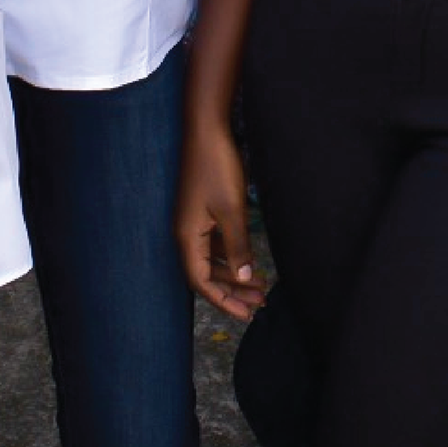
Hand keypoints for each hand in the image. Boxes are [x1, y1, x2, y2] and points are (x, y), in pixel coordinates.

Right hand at [176, 115, 267, 320]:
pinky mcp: (202, 211)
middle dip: (233, 291)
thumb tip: (244, 277)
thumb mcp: (232, 211)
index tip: (246, 314)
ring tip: (261, 287)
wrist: (206, 131)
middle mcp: (186, 234)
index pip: (201, 282)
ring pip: (212, 259)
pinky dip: (232, 255)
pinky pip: (214, 243)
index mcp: (187, 238)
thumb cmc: (216, 168)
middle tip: (260, 305)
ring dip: (235, 274)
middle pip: (207, 274)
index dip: (223, 301)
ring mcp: (193, 222)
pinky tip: (249, 261)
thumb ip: (237, 246)